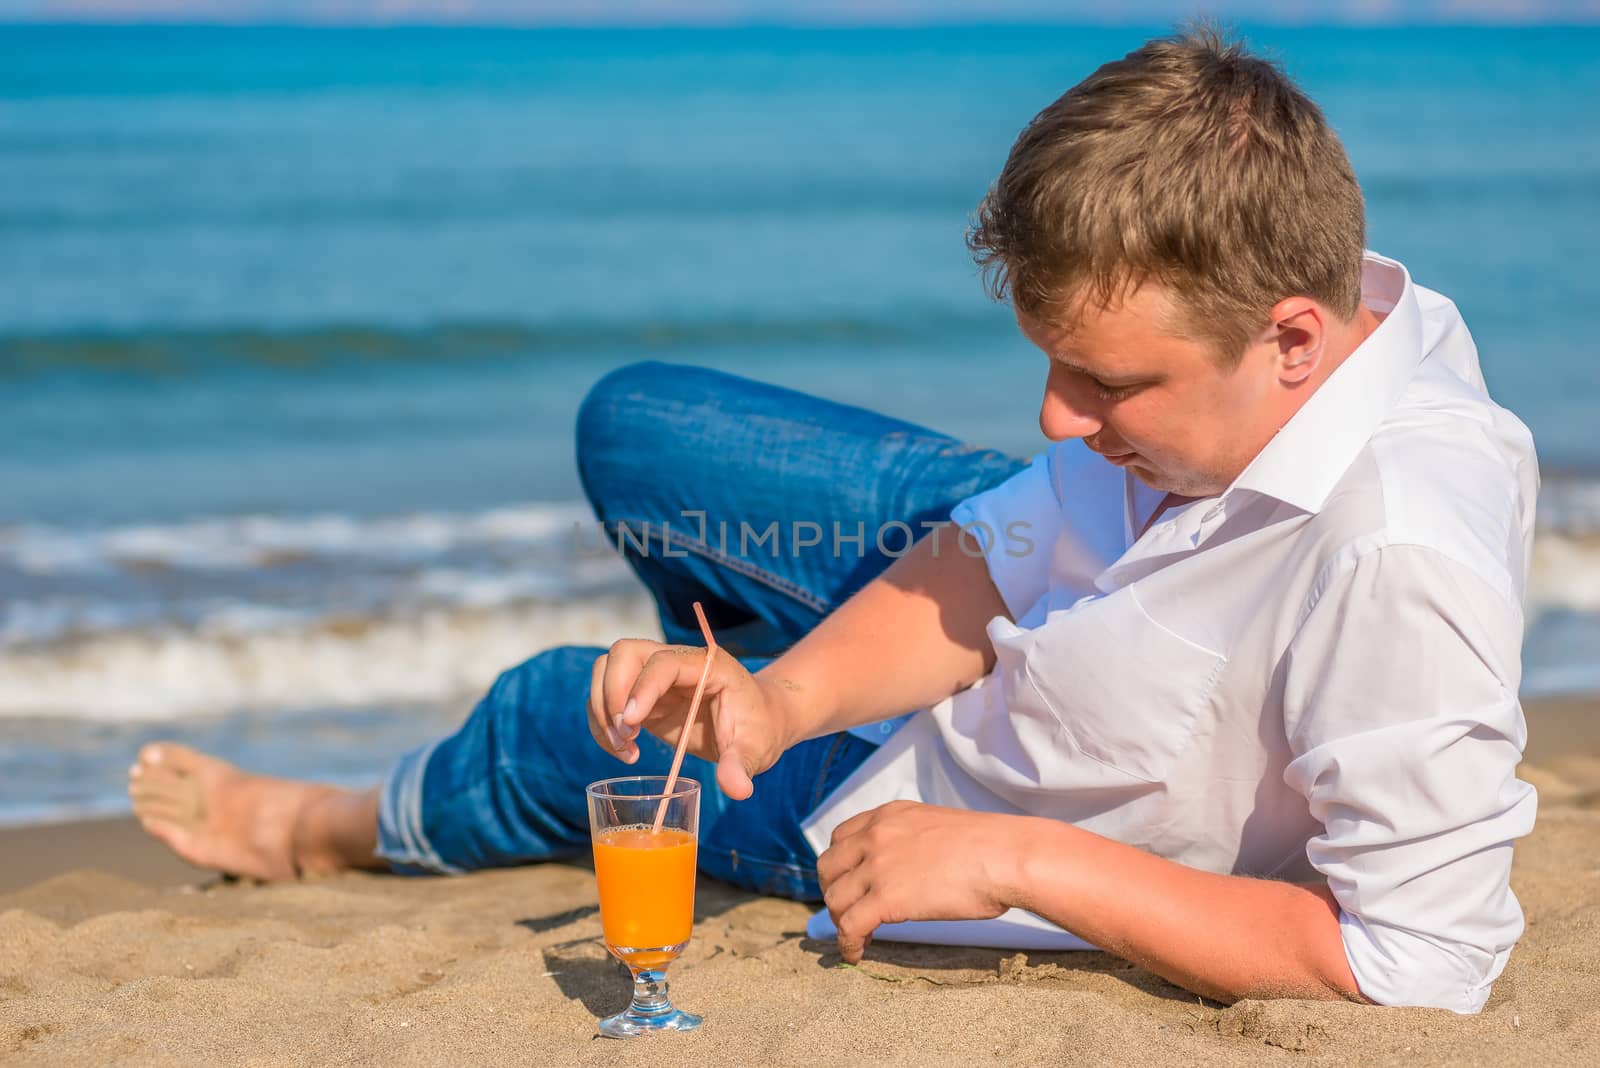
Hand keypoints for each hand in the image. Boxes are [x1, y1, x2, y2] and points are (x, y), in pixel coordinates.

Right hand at [586, 638, 793, 799]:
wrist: (758, 724)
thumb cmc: (759, 729)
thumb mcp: (756, 748)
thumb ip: (741, 765)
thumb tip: (737, 790)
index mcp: (706, 664)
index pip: (663, 661)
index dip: (642, 687)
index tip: (630, 723)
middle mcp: (676, 663)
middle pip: (623, 653)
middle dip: (612, 693)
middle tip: (624, 735)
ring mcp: (656, 678)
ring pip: (606, 670)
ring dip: (602, 709)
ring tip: (623, 746)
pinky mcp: (643, 697)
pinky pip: (607, 698)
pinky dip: (604, 724)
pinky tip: (625, 751)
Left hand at [816, 801, 1024, 961]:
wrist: (1003, 856)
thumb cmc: (987, 846)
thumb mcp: (935, 827)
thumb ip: (911, 841)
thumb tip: (910, 868)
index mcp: (889, 815)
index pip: (842, 837)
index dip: (841, 864)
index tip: (849, 882)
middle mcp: (876, 835)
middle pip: (828, 866)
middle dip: (833, 890)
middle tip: (849, 910)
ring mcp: (877, 866)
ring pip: (834, 898)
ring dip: (840, 920)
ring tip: (857, 936)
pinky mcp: (885, 898)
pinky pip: (849, 926)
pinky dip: (847, 944)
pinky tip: (856, 954)